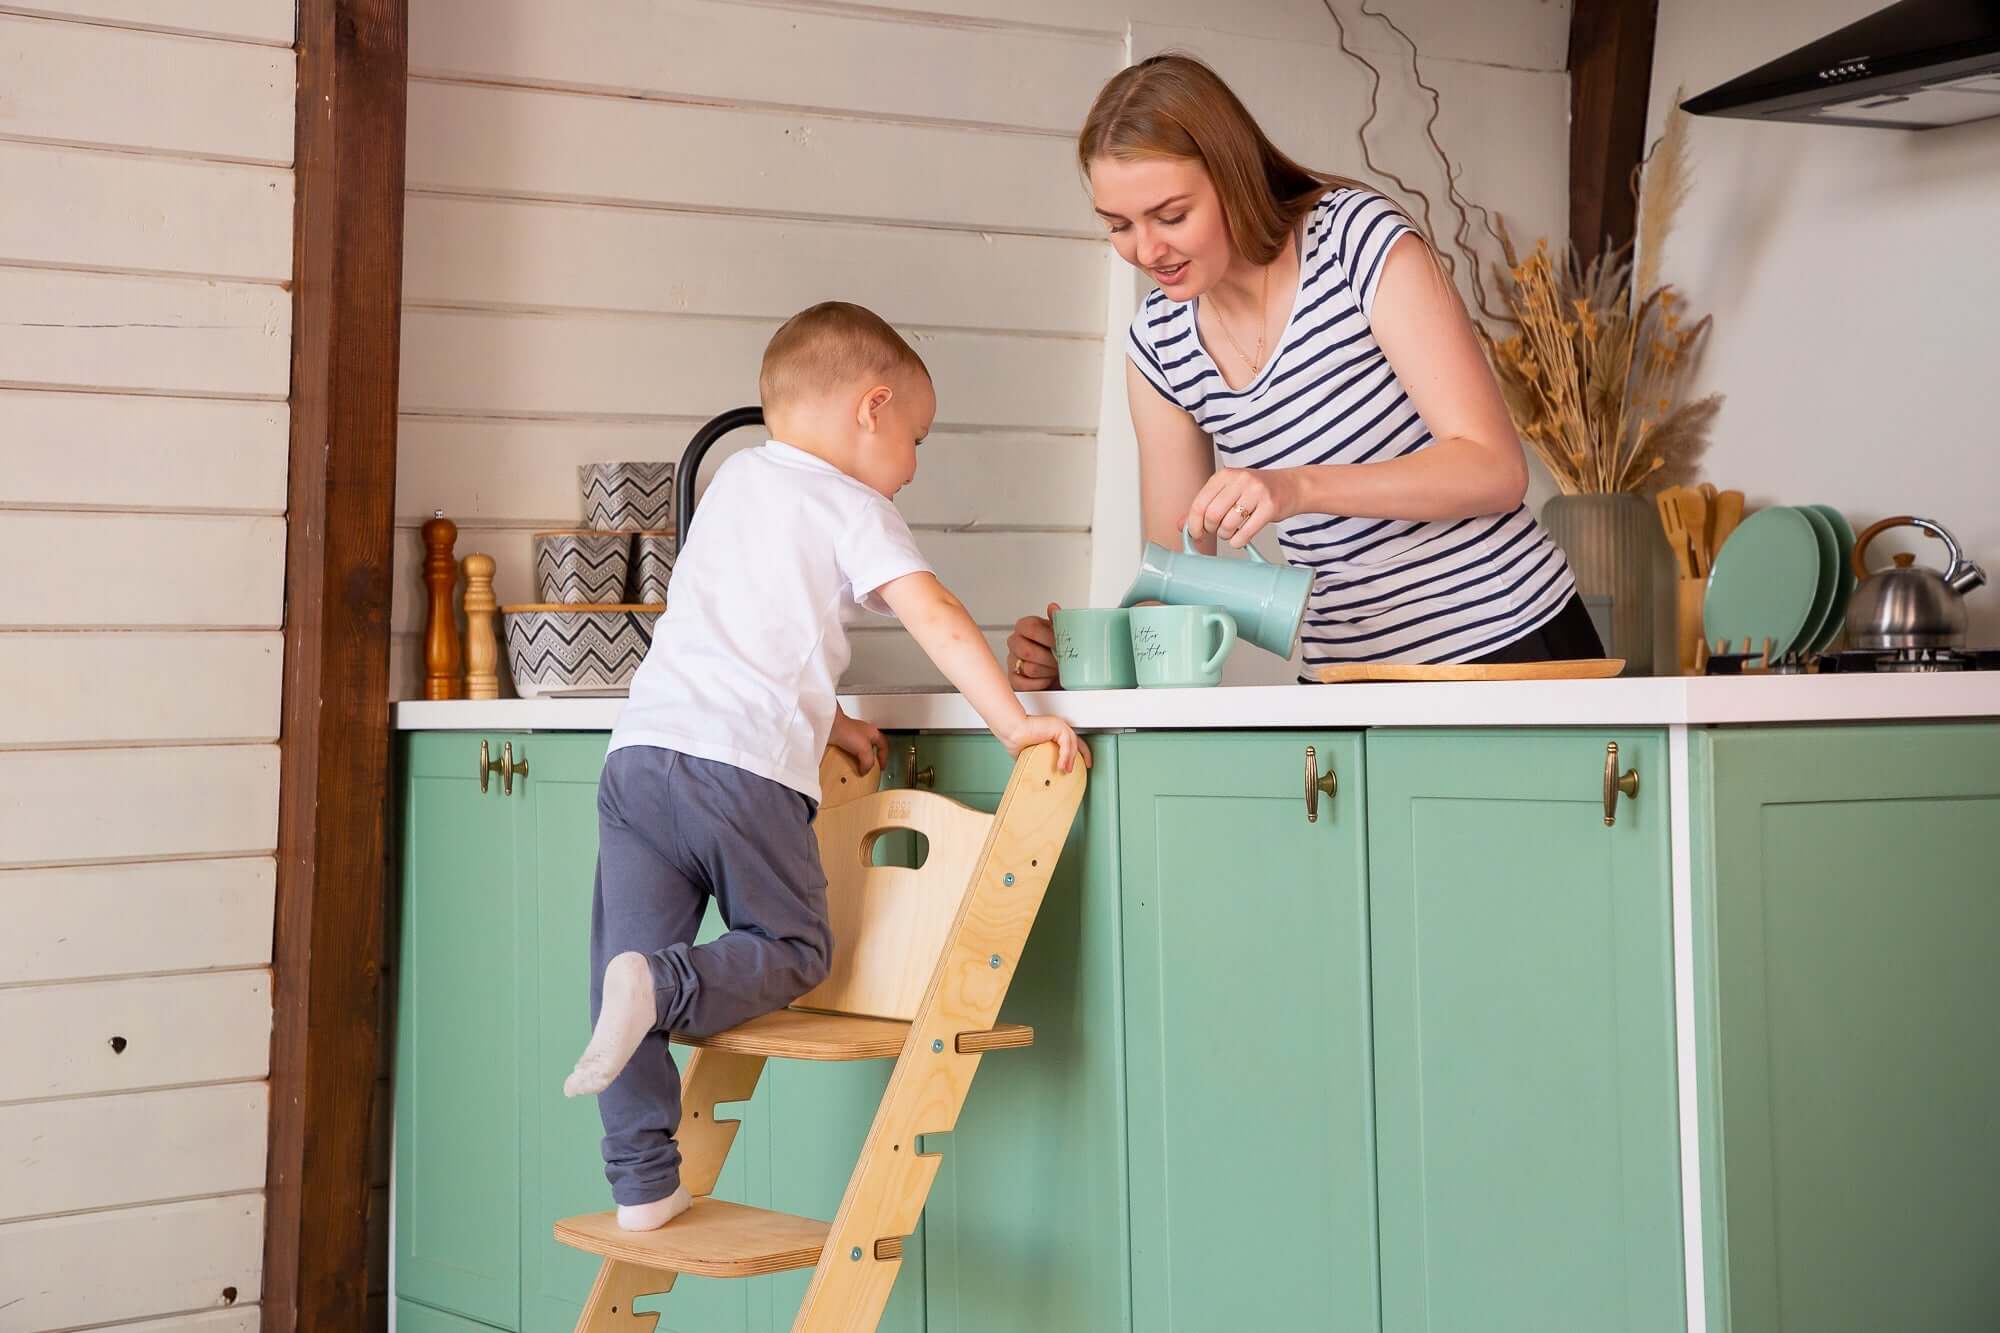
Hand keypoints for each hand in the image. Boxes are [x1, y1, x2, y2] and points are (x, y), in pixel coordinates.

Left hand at [829, 711, 887, 773]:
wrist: (829, 727)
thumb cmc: (848, 732)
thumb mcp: (864, 750)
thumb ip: (868, 762)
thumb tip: (865, 771)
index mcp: (873, 733)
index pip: (883, 745)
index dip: (884, 757)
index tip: (882, 767)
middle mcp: (863, 734)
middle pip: (871, 748)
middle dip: (871, 759)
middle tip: (870, 769)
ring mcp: (852, 736)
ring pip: (859, 751)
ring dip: (858, 760)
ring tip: (857, 769)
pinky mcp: (842, 740)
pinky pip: (848, 752)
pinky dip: (848, 759)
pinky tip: (846, 765)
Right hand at [1000, 714, 1089, 773]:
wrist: (1011, 731)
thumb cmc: (1016, 739)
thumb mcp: (1032, 754)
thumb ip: (1040, 760)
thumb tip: (1040, 773)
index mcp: (1053, 732)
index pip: (1071, 743)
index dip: (1078, 754)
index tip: (1081, 763)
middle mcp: (1058, 727)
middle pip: (1076, 742)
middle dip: (1083, 755)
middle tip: (1085, 766)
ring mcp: (1059, 726)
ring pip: (1072, 744)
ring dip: (1071, 759)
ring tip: (1067, 770)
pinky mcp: (1057, 727)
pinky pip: (1067, 743)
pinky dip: (1066, 756)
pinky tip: (1062, 765)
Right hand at [1006, 602, 1061, 690]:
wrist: (1058, 669)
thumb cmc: (1056, 648)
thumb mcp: (1059, 632)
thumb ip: (1056, 620)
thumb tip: (1053, 608)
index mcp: (1025, 626)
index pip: (1030, 628)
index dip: (1048, 637)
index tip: (1061, 643)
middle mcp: (1016, 642)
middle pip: (1028, 651)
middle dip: (1049, 658)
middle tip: (1062, 660)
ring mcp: (1013, 661)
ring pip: (1030, 668)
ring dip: (1048, 671)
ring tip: (1057, 669)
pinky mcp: (1014, 679)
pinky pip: (1026, 683)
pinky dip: (1041, 683)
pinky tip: (1047, 678)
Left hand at [1186, 467, 1300, 546]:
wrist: (1291, 486)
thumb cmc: (1256, 491)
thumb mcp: (1228, 492)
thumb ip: (1205, 506)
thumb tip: (1180, 526)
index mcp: (1225, 475)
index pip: (1199, 503)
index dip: (1193, 523)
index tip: (1196, 534)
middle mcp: (1240, 480)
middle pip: (1212, 515)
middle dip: (1210, 530)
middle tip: (1216, 531)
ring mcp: (1257, 492)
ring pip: (1228, 525)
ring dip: (1225, 536)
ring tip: (1231, 532)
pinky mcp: (1270, 507)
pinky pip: (1246, 533)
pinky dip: (1238, 541)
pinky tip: (1240, 538)